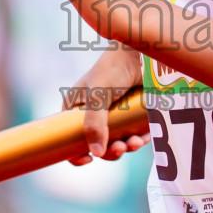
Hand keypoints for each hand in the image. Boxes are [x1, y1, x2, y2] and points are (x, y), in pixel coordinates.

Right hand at [65, 44, 146, 163]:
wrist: (142, 53)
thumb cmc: (113, 69)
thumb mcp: (98, 95)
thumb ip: (94, 123)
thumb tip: (96, 154)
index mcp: (76, 109)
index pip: (69, 139)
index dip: (75, 153)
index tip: (88, 159)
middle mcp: (94, 115)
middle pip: (96, 145)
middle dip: (109, 152)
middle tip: (120, 148)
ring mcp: (114, 117)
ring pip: (117, 143)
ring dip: (125, 147)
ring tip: (134, 143)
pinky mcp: (133, 117)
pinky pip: (134, 136)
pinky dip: (138, 140)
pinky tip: (143, 138)